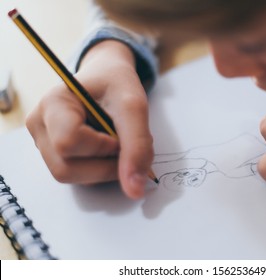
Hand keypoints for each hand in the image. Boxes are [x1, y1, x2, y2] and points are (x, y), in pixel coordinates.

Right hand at [26, 40, 153, 198]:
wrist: (108, 78)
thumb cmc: (117, 84)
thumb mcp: (134, 105)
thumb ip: (137, 145)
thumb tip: (135, 190)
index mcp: (52, 103)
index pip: (69, 143)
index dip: (103, 148)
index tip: (120, 136)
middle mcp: (40, 125)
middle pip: (66, 168)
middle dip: (105, 165)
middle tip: (123, 144)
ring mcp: (43, 142)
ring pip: (71, 176)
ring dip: (103, 169)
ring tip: (116, 145)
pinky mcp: (53, 153)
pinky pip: (76, 175)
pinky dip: (99, 169)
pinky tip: (107, 151)